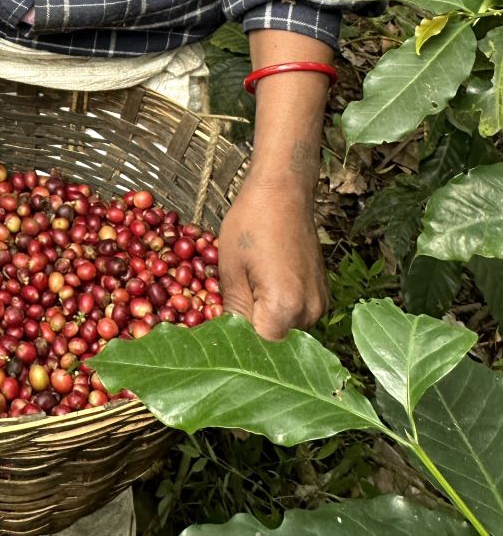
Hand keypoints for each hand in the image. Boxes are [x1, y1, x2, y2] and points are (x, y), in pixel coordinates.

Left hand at [218, 172, 327, 340]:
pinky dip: (277, 308)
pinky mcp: (321, 293)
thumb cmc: (252, 222)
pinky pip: (295, 313)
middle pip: (274, 342)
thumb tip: (225, 341)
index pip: (258, 349)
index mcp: (286, 308)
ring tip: (244, 293)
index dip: (235, 342)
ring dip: (264, 320)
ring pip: (285, 329)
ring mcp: (319, 303)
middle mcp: (310, 312)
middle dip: (249, 333)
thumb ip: (233, 312)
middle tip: (226, 309)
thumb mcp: (231, 269)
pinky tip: (261, 286)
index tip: (218, 328)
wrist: (283, 191)